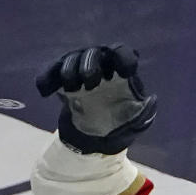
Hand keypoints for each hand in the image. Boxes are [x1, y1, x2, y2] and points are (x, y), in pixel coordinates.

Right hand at [36, 45, 156, 154]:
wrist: (93, 142)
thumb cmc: (118, 129)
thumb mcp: (135, 126)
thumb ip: (144, 114)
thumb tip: (151, 99)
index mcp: (121, 73)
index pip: (122, 53)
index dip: (123, 58)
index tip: (122, 72)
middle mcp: (100, 66)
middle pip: (95, 53)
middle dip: (90, 64)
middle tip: (89, 83)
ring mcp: (80, 71)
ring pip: (72, 58)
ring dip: (70, 70)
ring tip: (72, 89)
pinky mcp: (62, 81)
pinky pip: (52, 72)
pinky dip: (47, 78)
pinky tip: (44, 91)